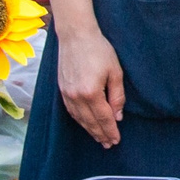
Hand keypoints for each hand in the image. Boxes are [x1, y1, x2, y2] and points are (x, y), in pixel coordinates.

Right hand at [57, 24, 126, 149]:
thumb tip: (118, 116)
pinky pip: (71, 111)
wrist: (75, 35)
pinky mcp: (62, 89)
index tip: (116, 140)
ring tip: (99, 138)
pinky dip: (79, 120)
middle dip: (100, 134)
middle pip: (90, 122)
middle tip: (108, 144)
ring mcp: (67, 94)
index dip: (110, 130)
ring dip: (89, 130)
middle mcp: (76, 96)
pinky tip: (85, 124)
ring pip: (79, 119)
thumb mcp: (115, 71)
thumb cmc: (99, 50)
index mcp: (91, 92)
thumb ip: (117, 96)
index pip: (103, 118)